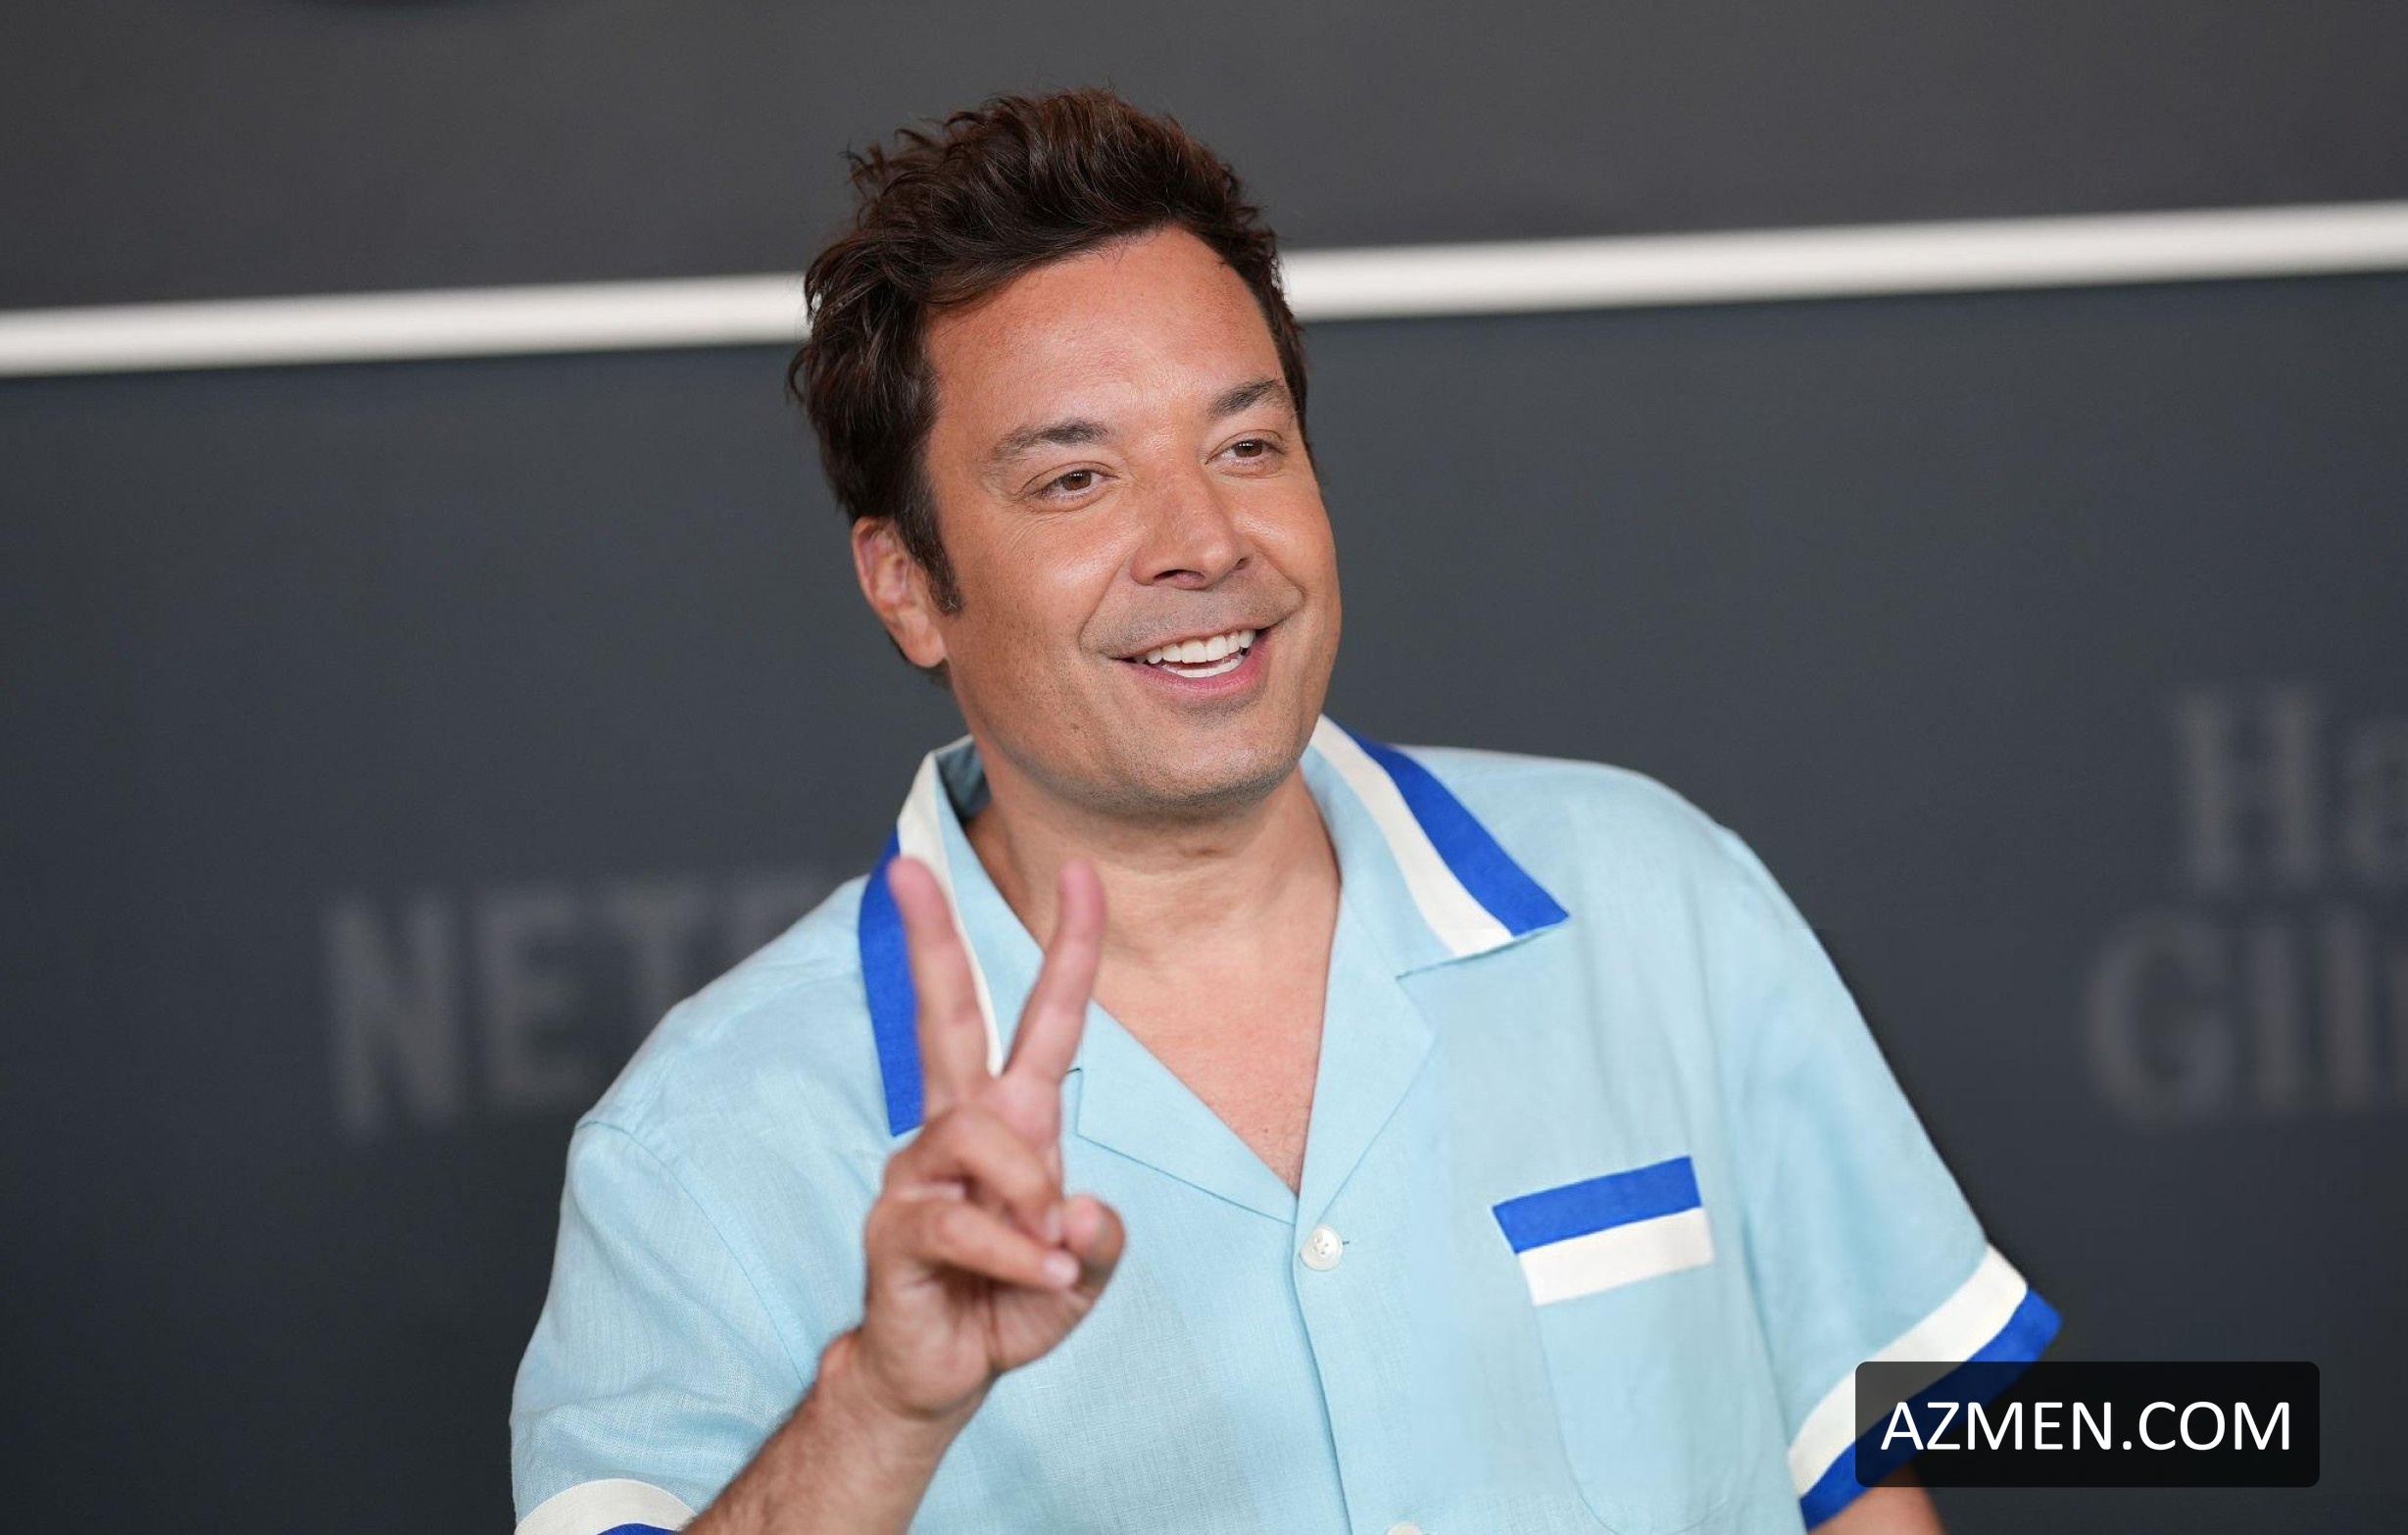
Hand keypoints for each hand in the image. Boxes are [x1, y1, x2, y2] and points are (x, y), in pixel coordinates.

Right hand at [843, 854, 1125, 1429]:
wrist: (944, 1374)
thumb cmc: (1011, 1302)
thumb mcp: (1083, 1272)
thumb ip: (1099, 1240)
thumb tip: (1077, 1208)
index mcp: (1012, 1118)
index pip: (1045, 1018)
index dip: (1070, 947)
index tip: (1082, 871)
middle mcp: (959, 1127)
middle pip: (945, 1017)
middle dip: (931, 940)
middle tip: (905, 866)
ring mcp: (918, 1172)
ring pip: (980, 1135)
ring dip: (1029, 1194)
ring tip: (1050, 1252)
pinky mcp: (894, 1226)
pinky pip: (965, 1221)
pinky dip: (1016, 1254)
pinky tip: (1042, 1275)